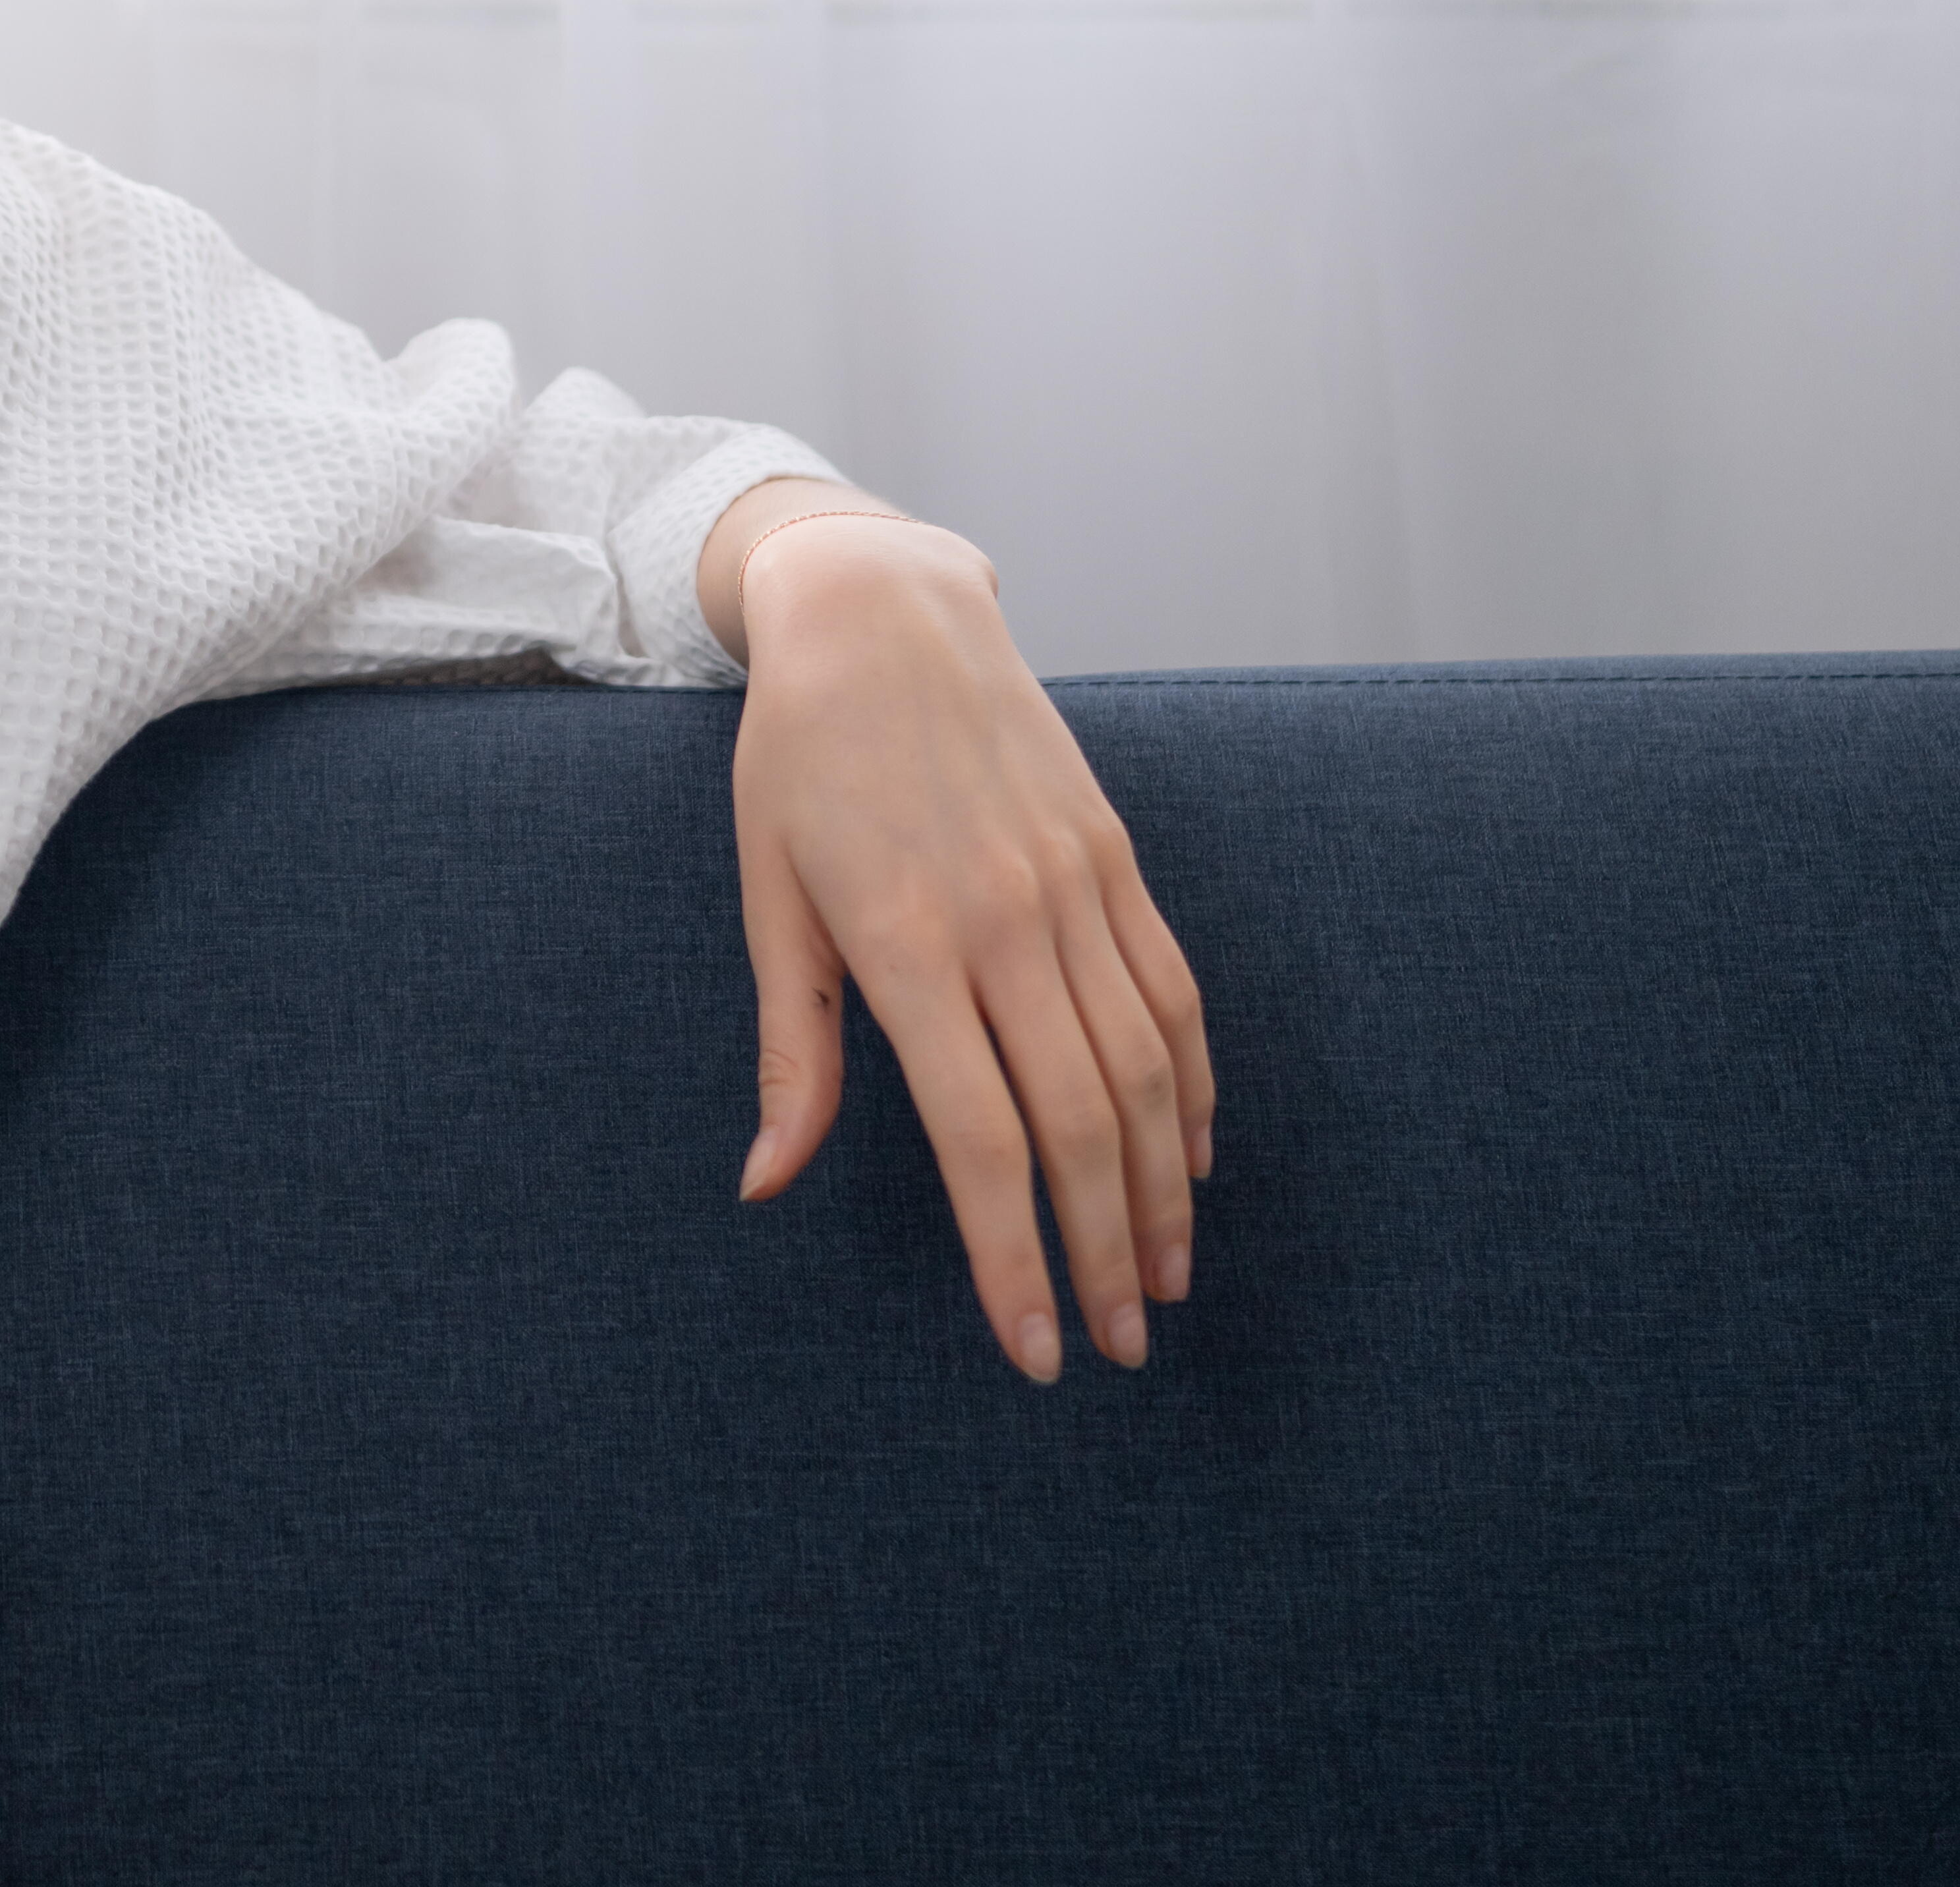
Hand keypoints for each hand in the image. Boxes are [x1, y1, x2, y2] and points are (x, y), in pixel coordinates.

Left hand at [727, 518, 1209, 1383]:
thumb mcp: (768, 896)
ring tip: (1164, 1280)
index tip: (1033, 1350)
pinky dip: (1193, 1086)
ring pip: (1144, 1071)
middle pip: (1080, 1124)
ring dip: (1163, 1189)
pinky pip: (1172, 992)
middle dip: (1102, 1252)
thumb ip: (787, 1050)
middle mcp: (1007, 921)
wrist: (883, 610)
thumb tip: (765, 1184)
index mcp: (907, 942)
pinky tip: (1194, 1158)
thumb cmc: (799, 760)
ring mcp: (1075, 885)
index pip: (980, 1139)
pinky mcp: (1115, 856)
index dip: (1012, 1255)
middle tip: (1120, 1348)